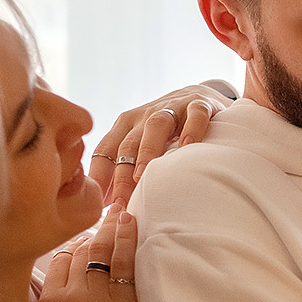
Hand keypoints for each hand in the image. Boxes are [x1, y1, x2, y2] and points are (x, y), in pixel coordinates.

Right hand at [36, 211, 151, 301]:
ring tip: (123, 213)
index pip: (59, 261)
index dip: (76, 247)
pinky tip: (134, 225)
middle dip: (95, 233)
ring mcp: (96, 301)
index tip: (88, 238)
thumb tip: (70, 282)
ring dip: (112, 228)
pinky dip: (130, 239)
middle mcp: (67, 299)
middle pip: (80, 252)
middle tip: (109, 213)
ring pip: (101, 251)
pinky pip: (126, 261)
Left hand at [88, 82, 235, 207]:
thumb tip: (107, 204)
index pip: (105, 150)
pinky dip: (191, 128)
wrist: (201, 97)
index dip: (100, 177)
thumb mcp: (143, 143)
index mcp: (126, 125)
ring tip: (143, 174)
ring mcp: (172, 108)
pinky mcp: (200, 104)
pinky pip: (195, 114)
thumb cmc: (169, 131)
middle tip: (122, 201)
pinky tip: (189, 145)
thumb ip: (125, 168)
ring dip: (147, 150)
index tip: (101, 204)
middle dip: (121, 174)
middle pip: (127, 144)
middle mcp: (145, 115)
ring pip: (155, 126)